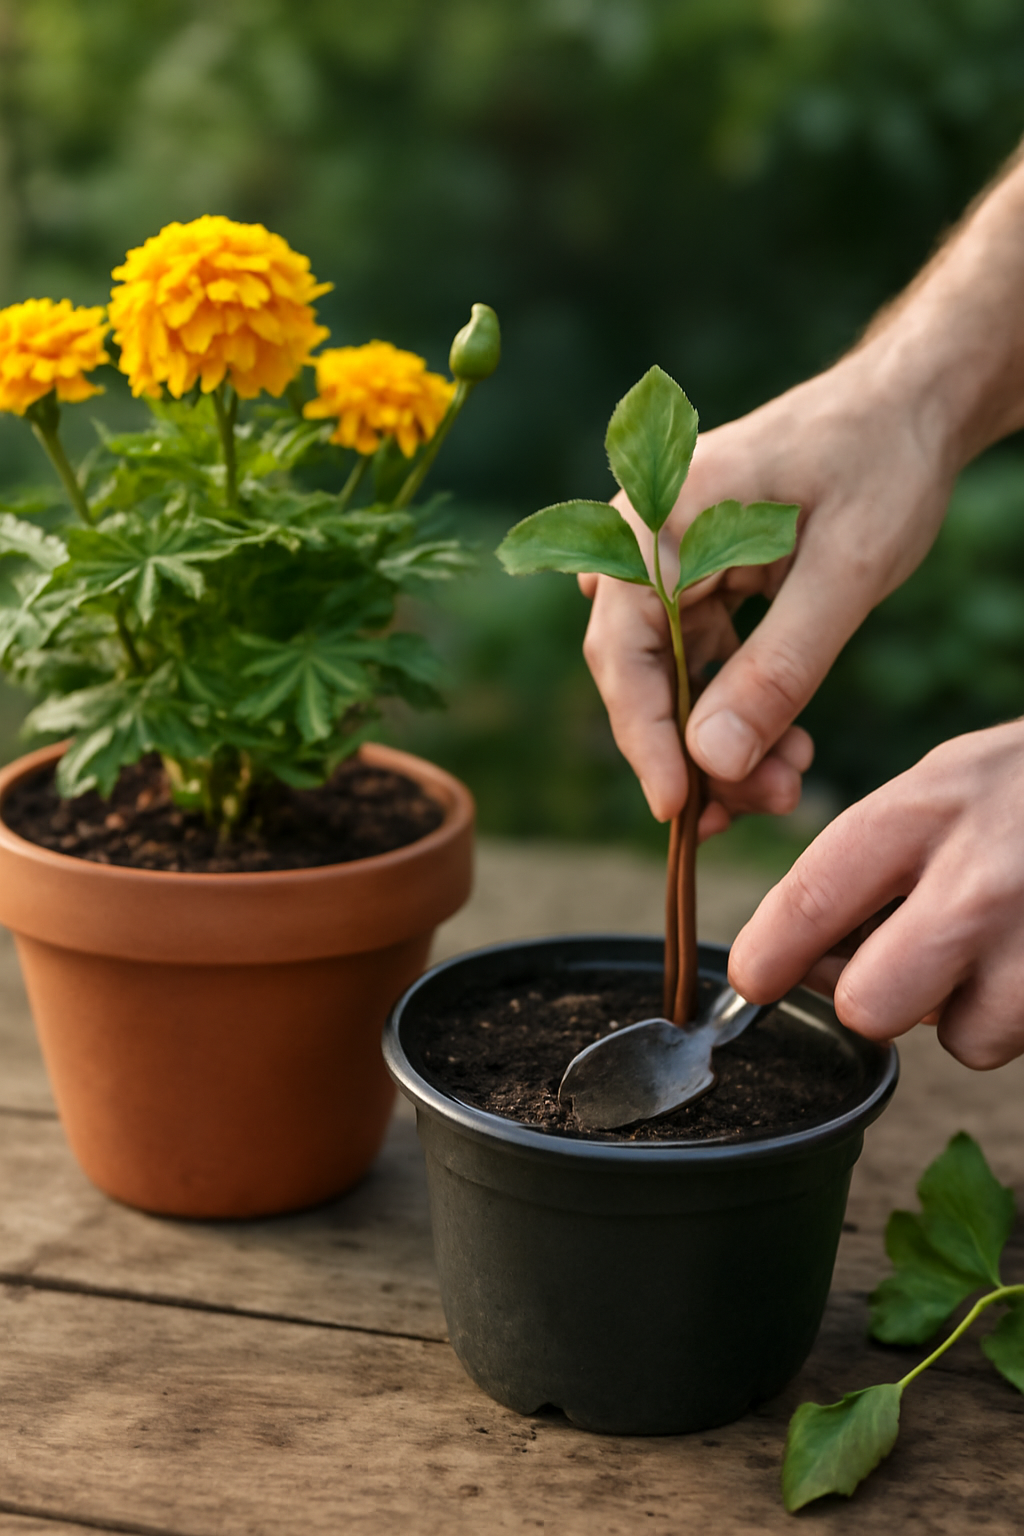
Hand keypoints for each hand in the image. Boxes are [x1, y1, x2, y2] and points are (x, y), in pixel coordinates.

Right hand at [580, 346, 955, 829]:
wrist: (909, 409)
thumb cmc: (882, 463)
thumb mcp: (846, 571)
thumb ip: (779, 668)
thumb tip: (710, 762)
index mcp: (660, 516)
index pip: (622, 645)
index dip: (644, 735)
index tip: (676, 808)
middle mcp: (643, 538)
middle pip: (640, 670)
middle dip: (693, 750)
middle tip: (761, 804)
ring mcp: (667, 561)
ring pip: (670, 677)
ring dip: (719, 739)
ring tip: (785, 783)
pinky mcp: (697, 581)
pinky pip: (698, 662)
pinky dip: (736, 709)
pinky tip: (783, 746)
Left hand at [728, 722, 1023, 1068]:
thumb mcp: (946, 780)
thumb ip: (872, 857)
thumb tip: (799, 949)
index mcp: (926, 809)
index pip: (810, 897)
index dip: (767, 956)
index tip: (755, 977)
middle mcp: (981, 879)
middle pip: (869, 1004)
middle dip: (871, 997)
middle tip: (896, 964)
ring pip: (956, 1039)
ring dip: (962, 1012)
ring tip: (993, 946)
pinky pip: (1015, 1042)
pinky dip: (1014, 1016)